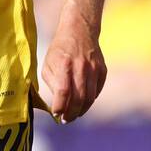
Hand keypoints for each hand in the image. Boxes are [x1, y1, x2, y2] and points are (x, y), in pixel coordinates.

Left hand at [41, 2, 107, 122]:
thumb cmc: (59, 50)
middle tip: (66, 120)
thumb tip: (57, 103)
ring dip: (82, 110)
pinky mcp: (102, 70)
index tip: (56, 114)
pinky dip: (90, 100)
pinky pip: (97, 91)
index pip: (63, 92)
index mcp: (64, 65)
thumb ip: (51, 83)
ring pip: (90, 98)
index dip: (59, 107)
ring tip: (74, 115)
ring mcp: (94, 69)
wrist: (80, 30)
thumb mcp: (47, 64)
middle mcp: (81, 67)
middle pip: (78, 98)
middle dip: (71, 113)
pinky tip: (82, 103)